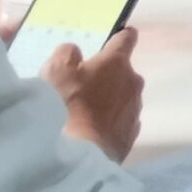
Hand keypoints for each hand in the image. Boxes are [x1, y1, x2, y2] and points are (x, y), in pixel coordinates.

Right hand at [46, 30, 142, 163]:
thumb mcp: (56, 72)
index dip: (121, 37)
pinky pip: (121, 121)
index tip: (118, 37)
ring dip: (110, 101)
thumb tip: (75, 52)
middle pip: (123, 72)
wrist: (79, 154)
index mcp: (117, 63)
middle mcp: (133, 82)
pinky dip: (110, 123)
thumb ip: (66, 54)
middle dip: (108, 76)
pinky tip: (93, 132)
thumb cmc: (67, 106)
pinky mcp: (132, 133)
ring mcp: (135, 109)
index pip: (126, 39)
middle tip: (84, 87)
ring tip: (86, 114)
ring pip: (124, 98)